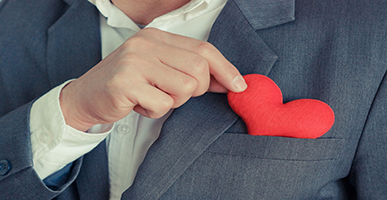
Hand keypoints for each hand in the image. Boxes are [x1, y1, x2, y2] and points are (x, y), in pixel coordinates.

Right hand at [59, 28, 246, 131]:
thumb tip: (228, 81)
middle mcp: (146, 44)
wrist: (86, 96)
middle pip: (198, 69)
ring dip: (173, 101)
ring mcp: (134, 62)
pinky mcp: (125, 83)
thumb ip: (190, 71)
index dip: (225, 68)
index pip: (203, 49)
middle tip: (173, 94)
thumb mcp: (160, 71)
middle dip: (195, 90)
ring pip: (184, 88)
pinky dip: (155, 111)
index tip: (239, 85)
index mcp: (157, 37)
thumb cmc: (127, 84)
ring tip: (153, 97)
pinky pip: (162, 104)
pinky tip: (139, 104)